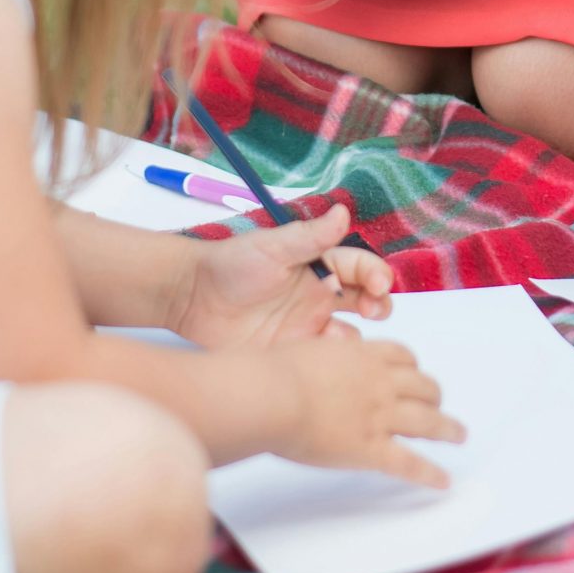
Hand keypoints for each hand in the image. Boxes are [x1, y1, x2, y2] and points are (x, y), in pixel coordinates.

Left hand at [170, 205, 393, 350]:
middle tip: (374, 309)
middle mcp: (321, 295)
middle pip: (367, 300)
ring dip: (356, 335)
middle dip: (379, 304)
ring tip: (339, 336)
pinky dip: (330, 360)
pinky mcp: (293, 351)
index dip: (376, 274)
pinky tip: (320, 357)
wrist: (192, 296)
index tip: (380, 283)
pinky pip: (321, 359)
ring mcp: (308, 325)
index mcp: (321, 264)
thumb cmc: (232, 263)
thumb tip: (344, 212)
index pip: (361, 267)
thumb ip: (310, 236)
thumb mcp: (272, 247)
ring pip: (350, 333)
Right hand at [278, 325, 464, 486]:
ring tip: (459, 434)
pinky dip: (429, 474)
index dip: (413, 368)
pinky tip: (443, 482)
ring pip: (427, 421)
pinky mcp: (371, 449)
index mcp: (363, 356)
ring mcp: (379, 416)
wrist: (273, 395)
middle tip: (437, 405)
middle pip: (422, 386)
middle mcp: (379, 383)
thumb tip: (306, 366)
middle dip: (433, 396)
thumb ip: (317, 359)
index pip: (402, 357)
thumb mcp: (304, 352)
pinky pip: (409, 463)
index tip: (415, 375)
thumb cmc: (275, 373)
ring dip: (447, 428)